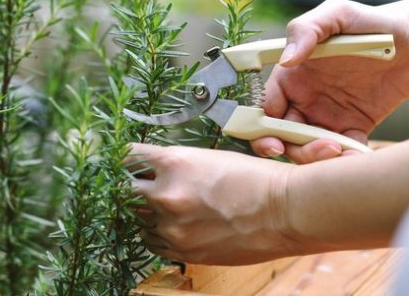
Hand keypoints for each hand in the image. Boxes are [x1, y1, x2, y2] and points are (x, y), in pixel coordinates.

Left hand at [128, 143, 298, 264]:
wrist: (285, 211)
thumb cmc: (254, 178)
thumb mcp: (209, 158)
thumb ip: (175, 166)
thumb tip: (152, 171)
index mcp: (173, 162)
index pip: (126, 157)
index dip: (123, 159)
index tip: (124, 162)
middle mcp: (166, 194)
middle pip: (124, 190)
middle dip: (131, 187)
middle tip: (140, 185)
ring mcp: (171, 226)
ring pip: (137, 218)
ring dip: (145, 212)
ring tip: (165, 206)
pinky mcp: (182, 250)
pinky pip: (150, 242)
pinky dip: (156, 234)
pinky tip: (172, 225)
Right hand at [251, 0, 408, 162]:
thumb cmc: (372, 21)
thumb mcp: (337, 14)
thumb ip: (305, 30)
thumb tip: (286, 61)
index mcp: (292, 76)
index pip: (267, 107)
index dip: (263, 127)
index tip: (275, 140)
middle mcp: (305, 98)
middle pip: (283, 134)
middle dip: (291, 148)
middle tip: (314, 149)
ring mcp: (328, 115)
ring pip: (309, 147)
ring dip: (318, 156)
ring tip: (339, 151)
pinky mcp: (354, 127)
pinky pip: (343, 151)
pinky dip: (346, 160)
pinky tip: (357, 157)